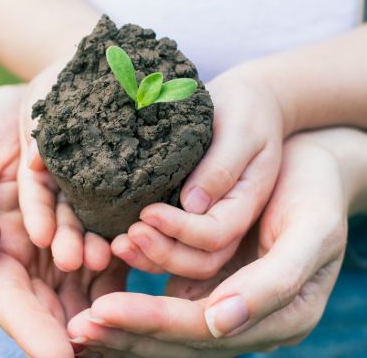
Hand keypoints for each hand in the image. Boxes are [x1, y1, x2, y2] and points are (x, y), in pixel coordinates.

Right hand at [0, 86, 125, 356]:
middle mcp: (35, 259)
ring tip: (112, 269)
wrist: (39, 101)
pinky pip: (119, 260)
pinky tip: (136, 253)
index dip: (31, 332)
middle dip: (74, 328)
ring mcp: (72, 247)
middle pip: (53, 309)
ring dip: (104, 296)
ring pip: (89, 290)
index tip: (58, 357)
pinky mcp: (104, 230)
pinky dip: (127, 265)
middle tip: (98, 345)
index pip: (9, 301)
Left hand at [68, 131, 358, 355]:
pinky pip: (169, 303)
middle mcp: (253, 321)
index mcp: (285, 317)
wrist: (317, 165)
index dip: (153, 323)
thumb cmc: (317, 190)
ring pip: (171, 329)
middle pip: (182, 339)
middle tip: (78, 326)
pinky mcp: (214, 285)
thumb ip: (275, 282)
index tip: (102, 311)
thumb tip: (220, 324)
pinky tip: (100, 298)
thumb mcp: (313, 231)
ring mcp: (231, 305)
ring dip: (127, 322)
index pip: (205, 330)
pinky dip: (136, 303)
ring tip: (81, 317)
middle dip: (129, 334)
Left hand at [113, 68, 283, 278]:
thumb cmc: (245, 111)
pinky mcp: (191, 219)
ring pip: (186, 262)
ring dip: (151, 259)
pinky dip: (147, 251)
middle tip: (128, 237)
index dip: (181, 230)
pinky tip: (119, 240)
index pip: (216, 234)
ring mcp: (211, 224)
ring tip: (118, 244)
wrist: (248, 104)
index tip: (147, 212)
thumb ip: (222, 166)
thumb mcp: (240, 131)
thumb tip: (193, 204)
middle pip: (201, 260)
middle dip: (163, 253)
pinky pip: (172, 247)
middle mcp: (231, 221)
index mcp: (247, 202)